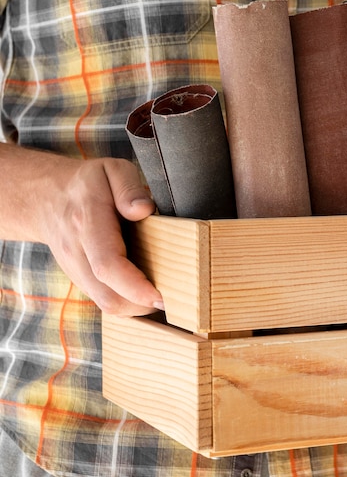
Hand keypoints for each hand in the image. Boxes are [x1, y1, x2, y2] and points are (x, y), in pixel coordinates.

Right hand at [27, 153, 161, 315]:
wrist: (45, 199)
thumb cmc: (86, 183)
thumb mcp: (111, 169)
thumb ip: (129, 187)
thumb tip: (143, 209)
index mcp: (87, 221)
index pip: (107, 264)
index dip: (135, 285)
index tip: (159, 295)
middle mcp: (77, 251)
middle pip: (108, 294)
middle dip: (142, 304)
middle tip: (172, 297)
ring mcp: (75, 269)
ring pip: (105, 303)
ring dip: (136, 308)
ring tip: (161, 295)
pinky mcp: (80, 278)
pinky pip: (103, 300)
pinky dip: (127, 303)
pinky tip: (145, 293)